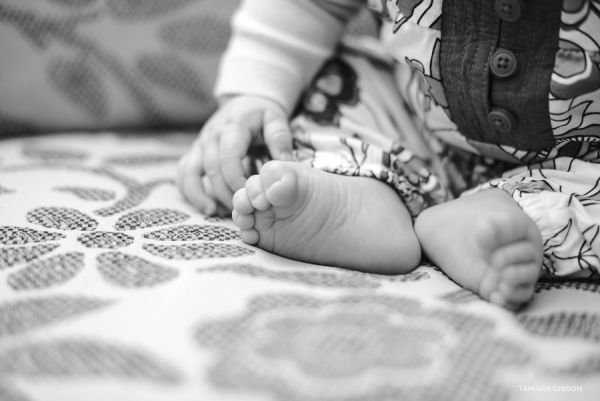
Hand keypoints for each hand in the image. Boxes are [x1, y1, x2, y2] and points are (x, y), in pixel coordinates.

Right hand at [177, 95, 293, 215]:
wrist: (244, 102)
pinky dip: (188, 190)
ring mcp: (199, 144)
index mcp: (232, 128)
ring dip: (198, 194)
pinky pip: (183, 172)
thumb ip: (280, 138)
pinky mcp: (194, 152)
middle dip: (224, 192)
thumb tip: (286, 162)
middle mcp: (211, 136)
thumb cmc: (262, 114)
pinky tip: (204, 205)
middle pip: (212, 170)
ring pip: (190, 171)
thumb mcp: (275, 118)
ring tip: (213, 212)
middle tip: (241, 209)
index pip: (228, 158)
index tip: (251, 196)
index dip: (237, 180)